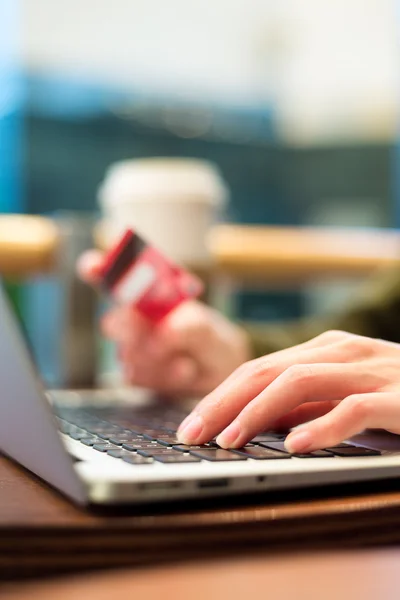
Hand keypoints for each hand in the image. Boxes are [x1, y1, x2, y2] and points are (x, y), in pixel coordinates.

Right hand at [77, 250, 250, 395]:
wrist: (220, 372)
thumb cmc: (211, 338)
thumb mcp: (209, 327)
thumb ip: (191, 325)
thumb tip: (165, 331)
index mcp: (148, 294)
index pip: (114, 277)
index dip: (96, 268)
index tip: (92, 267)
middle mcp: (134, 319)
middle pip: (113, 322)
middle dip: (133, 330)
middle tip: (156, 334)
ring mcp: (131, 348)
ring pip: (128, 354)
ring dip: (161, 358)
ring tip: (187, 356)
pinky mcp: (135, 375)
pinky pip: (138, 376)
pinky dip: (165, 375)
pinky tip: (185, 370)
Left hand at [177, 330, 399, 451]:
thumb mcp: (344, 397)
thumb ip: (307, 404)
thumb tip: (257, 423)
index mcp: (327, 349)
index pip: (259, 369)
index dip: (220, 396)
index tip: (190, 426)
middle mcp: (343, 352)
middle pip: (269, 371)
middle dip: (223, 403)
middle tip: (191, 435)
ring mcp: (372, 371)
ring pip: (301, 382)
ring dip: (258, 413)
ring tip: (229, 441)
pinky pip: (355, 409)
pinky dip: (322, 427)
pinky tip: (296, 446)